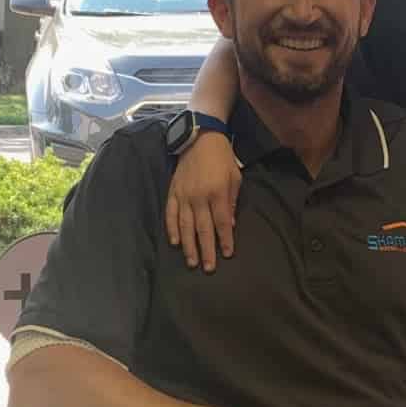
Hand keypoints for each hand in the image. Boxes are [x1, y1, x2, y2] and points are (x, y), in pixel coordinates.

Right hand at [165, 131, 240, 270]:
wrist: (200, 138)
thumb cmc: (222, 159)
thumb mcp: (235, 178)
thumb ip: (232, 202)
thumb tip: (229, 225)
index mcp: (217, 193)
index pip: (221, 222)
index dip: (224, 240)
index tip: (227, 254)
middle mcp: (199, 197)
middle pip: (203, 229)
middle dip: (206, 250)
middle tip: (208, 268)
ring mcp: (184, 195)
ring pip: (185, 225)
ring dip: (188, 245)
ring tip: (191, 261)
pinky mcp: (173, 192)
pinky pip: (170, 214)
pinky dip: (172, 229)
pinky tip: (175, 242)